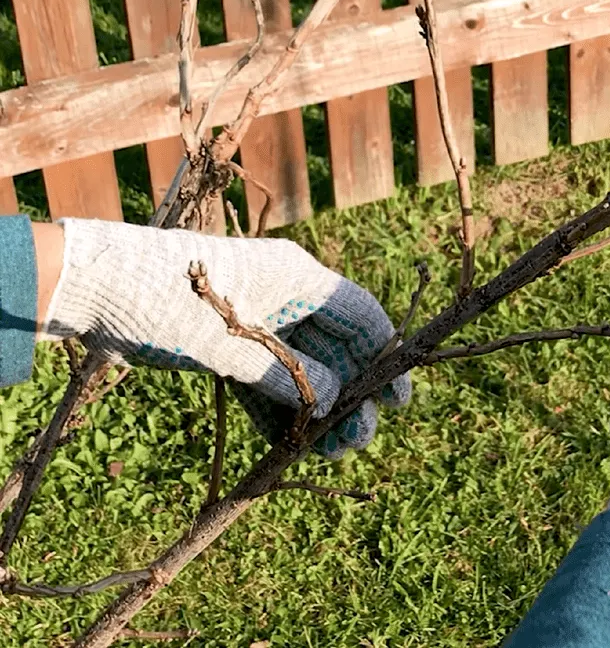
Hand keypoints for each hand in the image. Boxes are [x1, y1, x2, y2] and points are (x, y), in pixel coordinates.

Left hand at [42, 219, 408, 457]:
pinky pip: (268, 378)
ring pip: (304, 367)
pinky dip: (282, 408)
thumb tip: (336, 400)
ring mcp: (256, 319)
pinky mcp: (228, 343)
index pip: (362, 315)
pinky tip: (295, 445)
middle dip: (353, 394)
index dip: (388, 357)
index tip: (400, 401)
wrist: (90, 287)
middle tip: (358, 440)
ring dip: (319, 408)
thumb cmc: (163, 302)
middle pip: (337, 347)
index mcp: (296, 277)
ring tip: (331, 452)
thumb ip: (288, 376)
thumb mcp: (230, 347)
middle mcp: (284, 295)